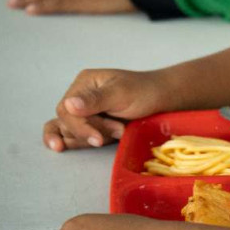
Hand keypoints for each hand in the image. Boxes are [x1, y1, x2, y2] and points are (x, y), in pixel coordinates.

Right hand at [43, 69, 168, 150]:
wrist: (163, 100)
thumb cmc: (145, 92)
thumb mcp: (121, 93)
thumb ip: (95, 99)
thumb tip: (69, 105)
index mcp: (84, 84)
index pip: (67, 110)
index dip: (80, 126)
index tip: (98, 139)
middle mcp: (81, 97)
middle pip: (68, 122)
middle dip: (93, 130)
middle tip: (119, 130)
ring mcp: (87, 112)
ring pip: (71, 131)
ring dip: (93, 136)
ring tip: (120, 130)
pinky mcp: (94, 125)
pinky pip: (76, 136)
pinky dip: (78, 141)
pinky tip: (70, 145)